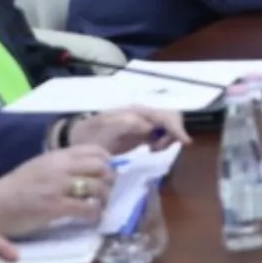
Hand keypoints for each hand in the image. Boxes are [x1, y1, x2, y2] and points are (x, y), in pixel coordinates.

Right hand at [0, 145, 114, 234]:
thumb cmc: (14, 188)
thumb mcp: (40, 167)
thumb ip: (62, 166)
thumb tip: (86, 170)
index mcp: (57, 156)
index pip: (95, 151)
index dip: (108, 162)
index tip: (106, 173)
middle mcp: (60, 167)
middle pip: (102, 168)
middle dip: (110, 181)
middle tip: (105, 192)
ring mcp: (58, 186)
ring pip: (98, 188)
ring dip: (104, 199)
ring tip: (98, 206)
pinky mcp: (55, 206)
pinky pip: (86, 208)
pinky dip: (94, 214)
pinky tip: (91, 218)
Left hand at [68, 106, 189, 152]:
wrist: (77, 140)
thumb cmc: (89, 136)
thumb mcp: (103, 132)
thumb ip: (125, 125)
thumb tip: (149, 125)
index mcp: (135, 112)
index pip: (164, 116)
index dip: (176, 127)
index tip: (184, 142)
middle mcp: (142, 114)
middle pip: (171, 118)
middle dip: (173, 133)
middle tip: (158, 149)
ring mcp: (143, 123)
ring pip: (168, 126)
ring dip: (168, 138)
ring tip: (153, 150)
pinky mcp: (142, 132)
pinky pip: (161, 133)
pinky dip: (163, 142)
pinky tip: (151, 150)